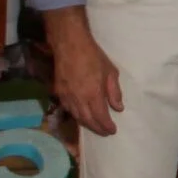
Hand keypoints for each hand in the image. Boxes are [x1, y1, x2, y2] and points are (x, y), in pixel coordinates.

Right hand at [48, 9, 123, 136]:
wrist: (70, 45)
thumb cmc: (93, 56)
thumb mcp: (111, 72)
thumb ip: (114, 92)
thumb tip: (118, 108)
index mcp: (92, 94)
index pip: (100, 116)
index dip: (106, 126)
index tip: (113, 131)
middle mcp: (78, 99)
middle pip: (87, 120)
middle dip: (97, 128)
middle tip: (105, 132)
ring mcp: (66, 96)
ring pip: (76, 116)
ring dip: (86, 124)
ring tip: (95, 127)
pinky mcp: (58, 92)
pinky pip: (68, 109)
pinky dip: (76, 115)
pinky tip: (82, 116)